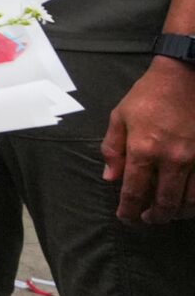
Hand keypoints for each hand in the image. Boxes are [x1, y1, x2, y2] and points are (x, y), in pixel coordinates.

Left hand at [103, 57, 194, 221]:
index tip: (126, 217)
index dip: (129, 210)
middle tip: (147, 219)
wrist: (185, 76)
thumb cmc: (149, 95)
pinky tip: (188, 200)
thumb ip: (113, 149)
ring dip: (177, 212)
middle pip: (165, 202)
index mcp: (143, 149)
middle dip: (154, 217)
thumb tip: (110, 178)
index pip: (134, 191)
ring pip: (190, 200)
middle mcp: (172, 159)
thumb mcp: (120, 117)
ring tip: (168, 213)